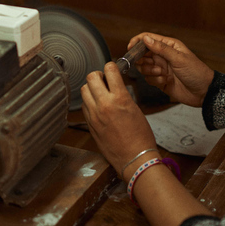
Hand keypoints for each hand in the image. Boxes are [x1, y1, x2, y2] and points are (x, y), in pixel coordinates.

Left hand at [81, 62, 157, 177]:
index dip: (111, 66)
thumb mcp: (135, 108)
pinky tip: (97, 106)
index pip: (109, 70)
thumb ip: (122, 95)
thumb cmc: (141, 137)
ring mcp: (94, 115)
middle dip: (98, 75)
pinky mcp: (90, 124)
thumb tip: (114, 86)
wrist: (135, 158)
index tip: (112, 69)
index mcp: (120, 98)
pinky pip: (84, 106)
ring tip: (100, 92)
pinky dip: (89, 102)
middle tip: (104, 80)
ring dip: (91, 88)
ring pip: (84, 90)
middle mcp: (104, 105)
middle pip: (91, 77)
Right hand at [130, 33, 213, 106]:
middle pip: (142, 55)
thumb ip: (161, 48)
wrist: (204, 92)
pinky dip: (155, 80)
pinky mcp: (160, 80)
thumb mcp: (179, 58)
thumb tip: (145, 39)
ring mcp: (161, 68)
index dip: (137, 42)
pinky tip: (165, 81)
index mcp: (168, 46)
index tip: (130, 49)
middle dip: (143, 61)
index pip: (147, 39)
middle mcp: (162, 56)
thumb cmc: (196, 72)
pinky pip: (148, 79)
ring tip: (163, 74)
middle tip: (151, 65)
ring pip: (144, 67)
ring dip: (150, 71)